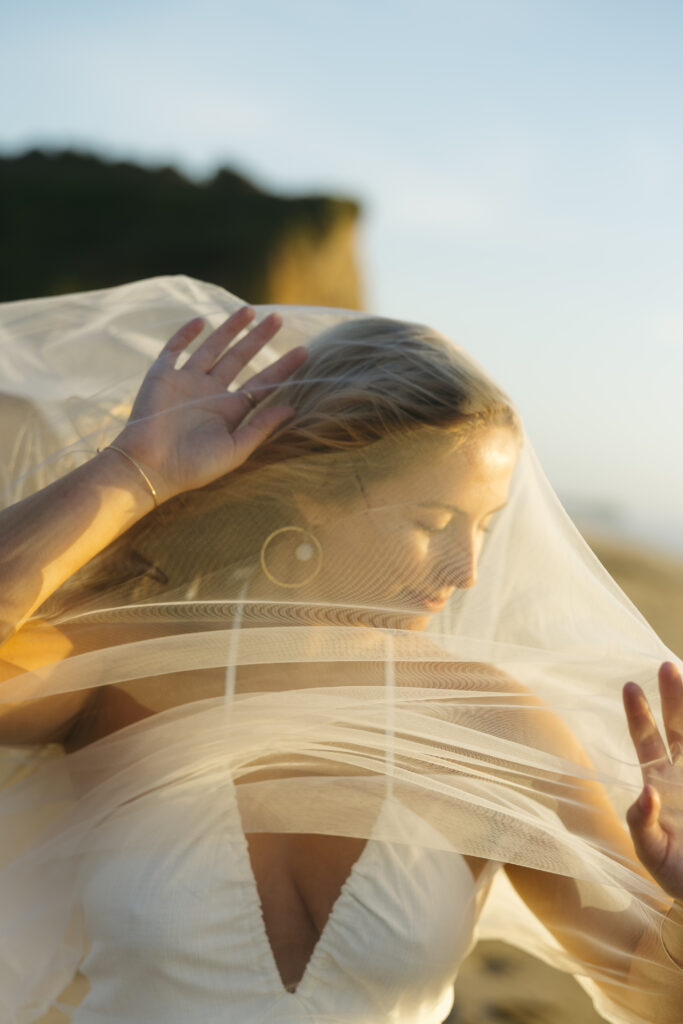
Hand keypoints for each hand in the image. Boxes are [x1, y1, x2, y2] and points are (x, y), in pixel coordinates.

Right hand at [110, 306, 306, 503]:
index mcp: (229, 411)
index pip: (261, 384)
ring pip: (212, 348)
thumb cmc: (194, 466)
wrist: (150, 467)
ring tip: (248, 310)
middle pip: (240, 358)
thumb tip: (293, 407)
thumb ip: (262, 427)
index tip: (305, 352)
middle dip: (258, 338)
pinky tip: (201, 321)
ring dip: (229, 329)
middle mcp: (210, 392)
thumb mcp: (236, 449)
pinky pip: (174, 349)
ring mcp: (187, 381)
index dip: (282, 368)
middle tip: (278, 318)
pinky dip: (185, 334)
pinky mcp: (162, 376)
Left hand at [623, 662, 682, 900]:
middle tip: (668, 666)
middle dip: (675, 696)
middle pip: (681, 726)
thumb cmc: (679, 875)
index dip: (638, 713)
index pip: (647, 739)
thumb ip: (641, 825)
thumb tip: (645, 792)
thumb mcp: (653, 853)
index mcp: (662, 782)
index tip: (630, 686)